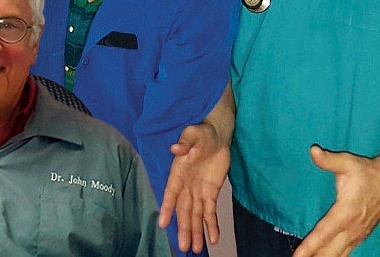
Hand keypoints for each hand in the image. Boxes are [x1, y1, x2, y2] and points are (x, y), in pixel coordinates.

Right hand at [159, 122, 229, 253]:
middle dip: (183, 228)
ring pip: (195, 215)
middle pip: (184, 210)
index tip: (162, 223)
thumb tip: (175, 149)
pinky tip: (213, 238)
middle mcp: (186, 186)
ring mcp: (198, 191)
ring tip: (195, 248)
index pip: (171, 193)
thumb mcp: (193, 134)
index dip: (167, 208)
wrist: (217, 135)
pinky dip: (212, 225)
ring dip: (195, 232)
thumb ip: (185, 142)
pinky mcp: (211, 193)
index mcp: (178, 173)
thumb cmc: (201, 133)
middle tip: (183, 246)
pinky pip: (210, 212)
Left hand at [293, 145, 379, 256]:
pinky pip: (344, 253)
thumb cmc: (366, 173)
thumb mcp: (347, 163)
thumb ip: (329, 160)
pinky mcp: (359, 237)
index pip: (323, 233)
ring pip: (338, 255)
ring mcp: (357, 236)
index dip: (309, 246)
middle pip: (329, 251)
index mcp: (345, 213)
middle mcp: (351, 229)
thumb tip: (313, 150)